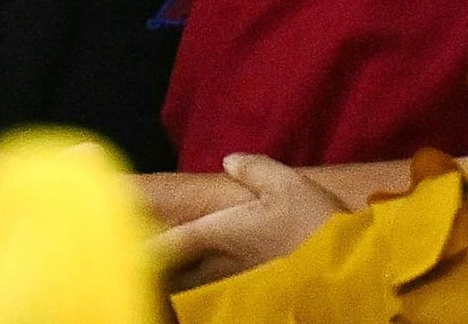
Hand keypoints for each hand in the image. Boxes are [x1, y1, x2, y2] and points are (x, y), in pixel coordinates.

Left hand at [150, 154, 346, 290]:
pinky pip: (214, 305)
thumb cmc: (315, 227)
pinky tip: (205, 291)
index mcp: (219, 235)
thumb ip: (254, 169)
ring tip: (167, 275)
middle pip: (170, 276)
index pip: (164, 245)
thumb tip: (230, 160)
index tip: (119, 244)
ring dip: (176, 283)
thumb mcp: (287, 184)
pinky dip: (202, 299)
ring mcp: (233, 291)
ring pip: (190, 292)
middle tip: (140, 257)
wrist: (348, 276)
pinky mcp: (250, 306)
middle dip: (154, 267)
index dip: (140, 246)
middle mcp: (218, 268)